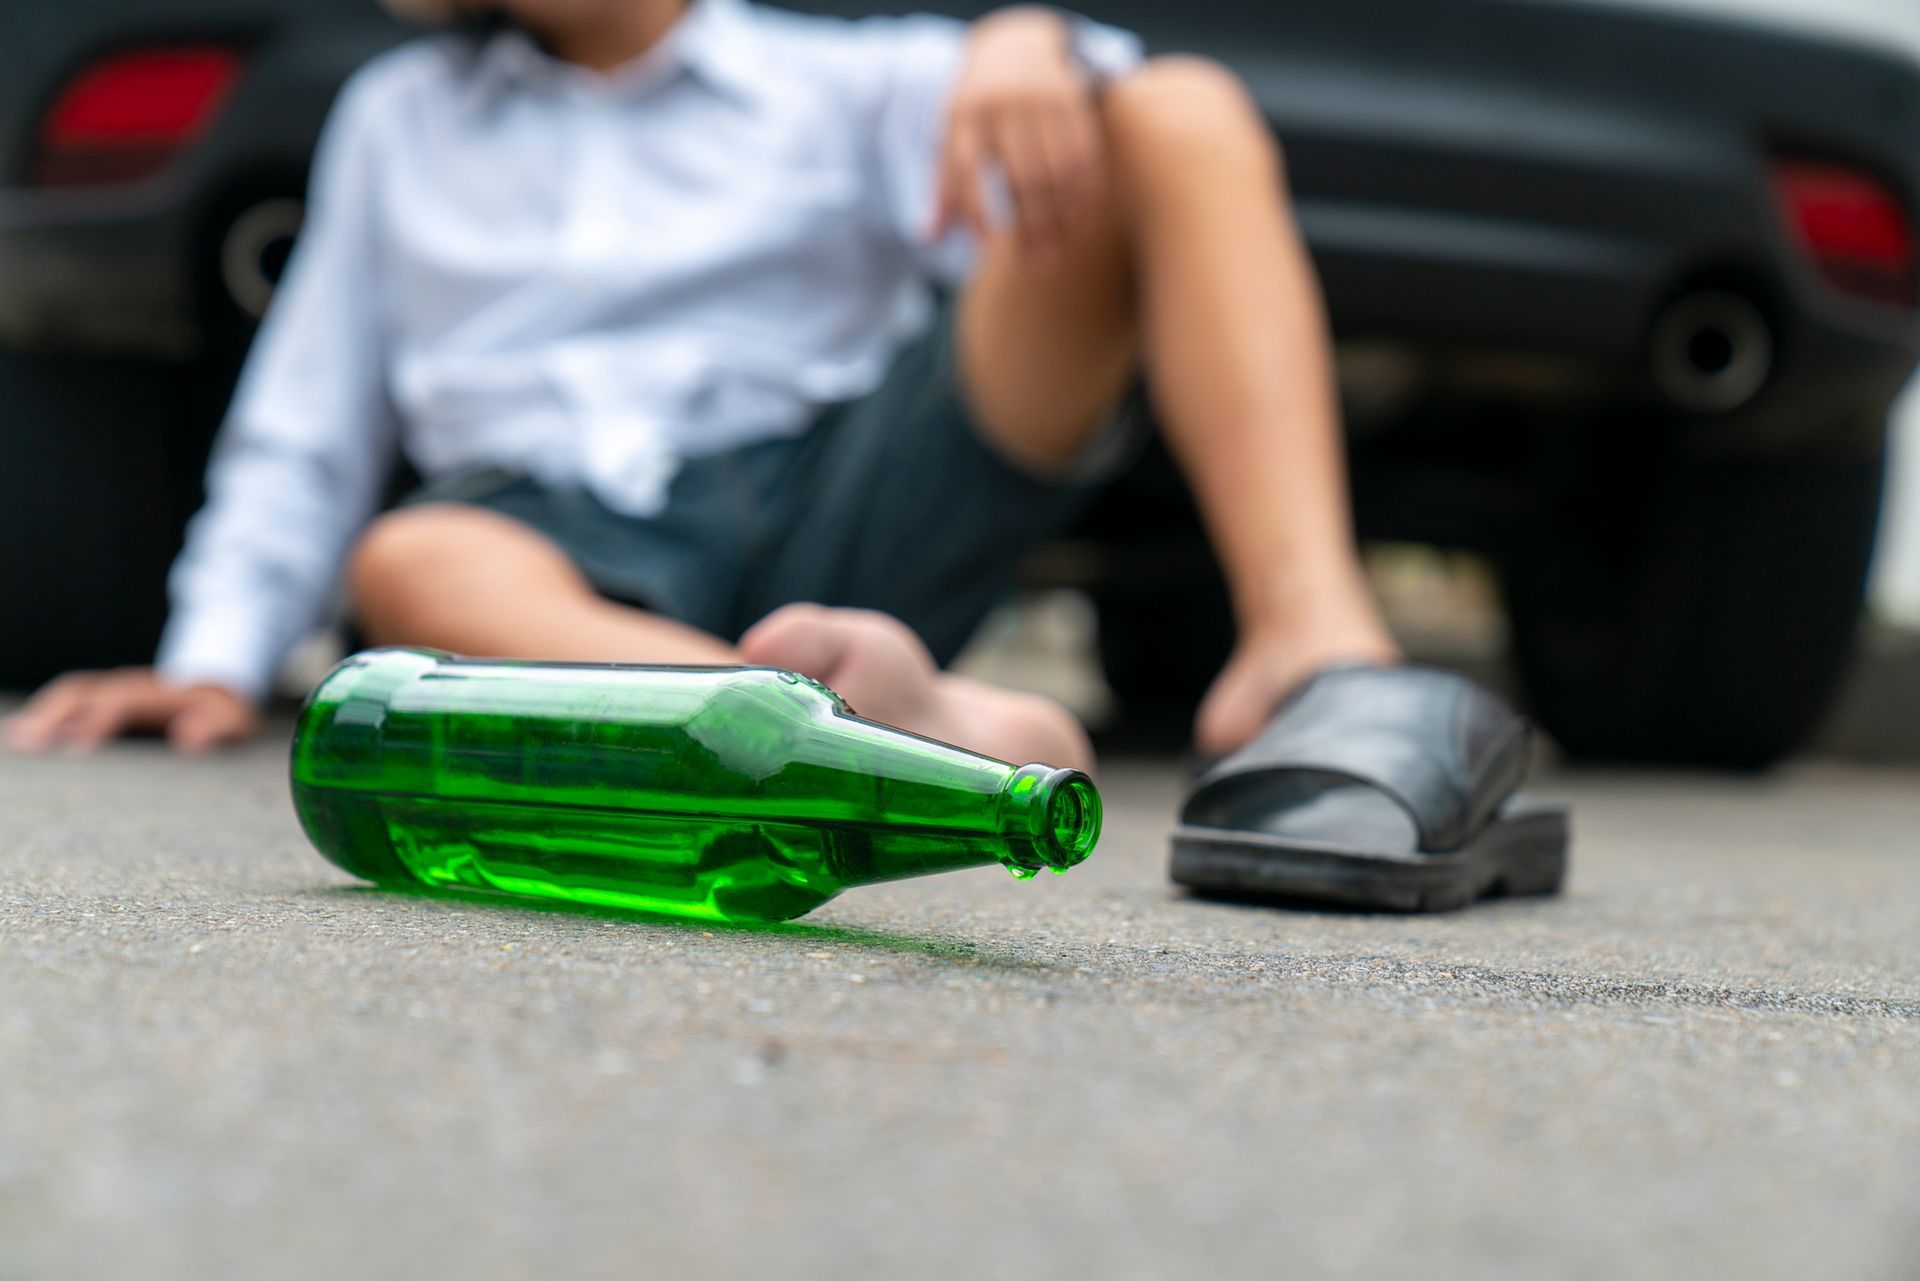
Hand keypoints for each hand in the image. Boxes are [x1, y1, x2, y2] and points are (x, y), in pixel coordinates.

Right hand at [2, 668, 258, 753]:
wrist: (222, 685)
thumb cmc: (226, 710)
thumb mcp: (233, 720)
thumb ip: (216, 727)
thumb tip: (189, 739)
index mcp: (154, 692)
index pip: (117, 703)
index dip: (96, 723)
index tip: (75, 750)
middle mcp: (127, 686)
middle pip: (81, 693)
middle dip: (51, 715)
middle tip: (25, 745)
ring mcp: (114, 689)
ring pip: (70, 694)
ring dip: (41, 713)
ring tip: (16, 741)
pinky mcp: (107, 698)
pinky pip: (71, 701)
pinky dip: (46, 714)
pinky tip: (24, 734)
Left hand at [932, 7, 1103, 260]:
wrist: (1016, 44)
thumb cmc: (976, 106)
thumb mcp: (951, 134)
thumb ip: (944, 187)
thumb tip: (928, 240)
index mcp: (965, 115)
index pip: (968, 169)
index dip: (976, 210)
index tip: (986, 247)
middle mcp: (1005, 105)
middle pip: (1022, 177)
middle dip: (1031, 225)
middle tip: (1036, 262)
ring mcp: (1043, 101)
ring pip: (1058, 171)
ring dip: (1061, 217)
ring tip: (1058, 251)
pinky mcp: (1074, 101)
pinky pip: (1085, 156)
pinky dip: (1085, 194)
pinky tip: (1080, 222)